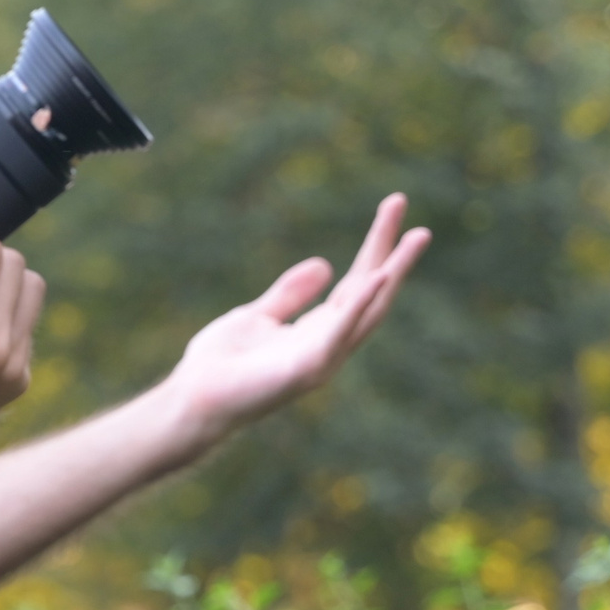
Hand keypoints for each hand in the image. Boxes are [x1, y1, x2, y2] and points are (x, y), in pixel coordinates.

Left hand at [161, 194, 430, 445]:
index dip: (376, 248)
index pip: (357, 282)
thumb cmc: (221, 365)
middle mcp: (329, 343)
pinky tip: (379, 276)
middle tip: (410, 211)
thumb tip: (325, 263)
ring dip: (394, 272)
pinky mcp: (307, 369)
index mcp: (318, 330)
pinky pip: (340, 332)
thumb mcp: (258, 315)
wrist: (193, 401)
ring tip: (416, 237)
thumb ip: (290, 294)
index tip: (393, 209)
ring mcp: (323, 358)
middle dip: (394, 253)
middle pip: (372, 291)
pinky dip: (361, 305)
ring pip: (370, 309)